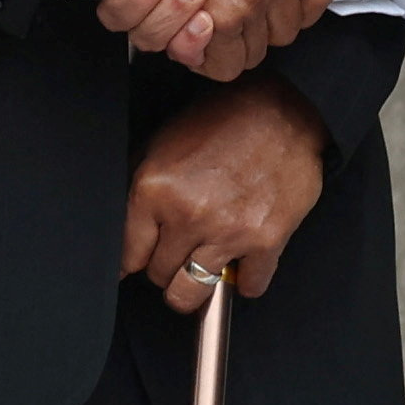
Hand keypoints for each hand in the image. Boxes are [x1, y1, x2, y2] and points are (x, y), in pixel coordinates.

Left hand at [124, 77, 329, 311]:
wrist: (282, 110)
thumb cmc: (221, 120)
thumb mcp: (162, 141)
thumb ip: (137, 186)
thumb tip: (122, 232)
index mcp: (155, 189)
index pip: (128, 257)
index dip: (135, 259)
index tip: (142, 259)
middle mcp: (188, 215)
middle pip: (159, 276)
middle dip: (165, 266)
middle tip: (178, 249)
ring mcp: (228, 232)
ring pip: (191, 295)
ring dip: (195, 285)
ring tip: (201, 265)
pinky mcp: (266, 241)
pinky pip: (248, 288)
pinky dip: (245, 280)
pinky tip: (242, 261)